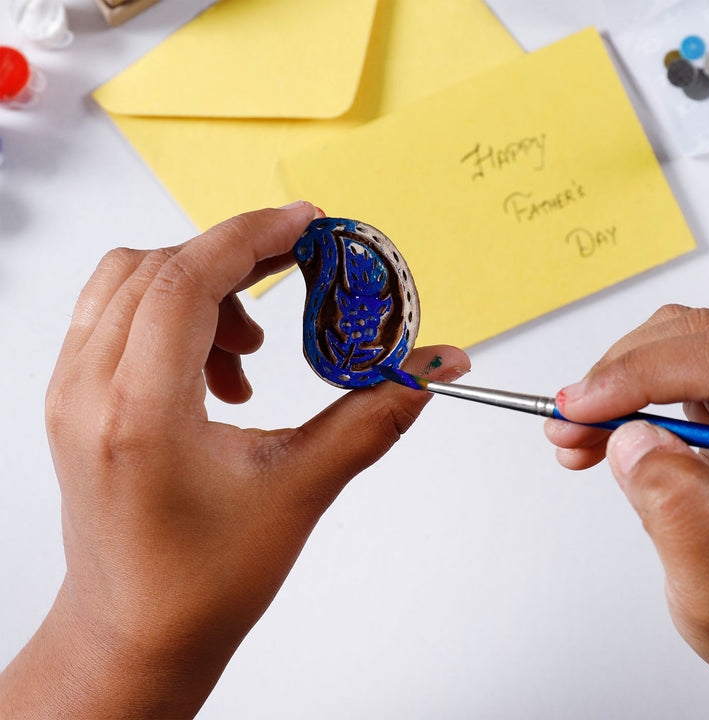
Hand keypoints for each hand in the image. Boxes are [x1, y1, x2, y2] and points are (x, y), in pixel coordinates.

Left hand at [0, 203, 469, 718]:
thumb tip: (433, 367)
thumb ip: (373, 416)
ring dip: (200, 288)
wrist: (136, 632)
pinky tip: (217, 371)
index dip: (251, 235)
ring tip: (249, 352)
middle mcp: (87, 392)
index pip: (186, 279)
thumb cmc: (204, 582)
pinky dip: (173, 314)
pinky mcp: (74, 399)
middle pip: (157, 267)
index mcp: (138, 413)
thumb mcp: (300, 491)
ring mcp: (70, 393)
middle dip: (234, 256)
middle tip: (293, 270)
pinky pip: (117, 316)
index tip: (305, 223)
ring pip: (130, 283)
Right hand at [545, 304, 708, 669]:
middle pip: (688, 339)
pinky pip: (666, 375)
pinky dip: (621, 398)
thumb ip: (681, 517)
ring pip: (671, 349)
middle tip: (569, 423)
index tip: (579, 409)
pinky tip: (600, 432)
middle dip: (615, 378)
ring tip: (576, 435)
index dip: (636, 375)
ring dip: (611, 386)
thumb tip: (634, 444)